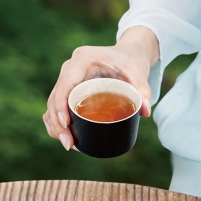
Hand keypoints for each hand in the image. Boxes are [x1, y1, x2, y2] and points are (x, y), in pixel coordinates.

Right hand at [43, 26, 159, 149]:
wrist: (128, 55)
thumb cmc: (131, 62)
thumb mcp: (139, 74)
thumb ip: (143, 91)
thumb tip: (146, 112)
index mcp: (83, 60)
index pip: (65, 83)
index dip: (61, 104)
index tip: (66, 124)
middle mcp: (71, 68)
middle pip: (55, 97)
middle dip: (58, 122)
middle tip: (68, 144)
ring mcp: (68, 79)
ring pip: (53, 103)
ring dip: (55, 125)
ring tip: (68, 144)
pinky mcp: (70, 89)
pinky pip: (58, 105)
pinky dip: (57, 121)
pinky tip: (65, 137)